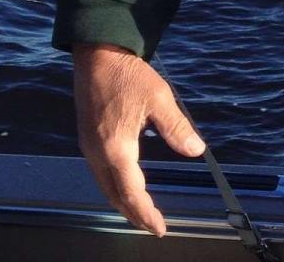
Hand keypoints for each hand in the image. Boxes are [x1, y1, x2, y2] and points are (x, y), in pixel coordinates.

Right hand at [72, 42, 205, 236]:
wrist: (97, 55)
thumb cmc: (129, 75)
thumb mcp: (159, 98)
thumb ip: (176, 127)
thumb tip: (196, 150)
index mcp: (116, 148)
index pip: (132, 192)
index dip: (146, 213)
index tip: (160, 229)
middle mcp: (98, 154)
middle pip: (115, 195)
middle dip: (134, 213)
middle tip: (152, 226)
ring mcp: (89, 147)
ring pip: (105, 186)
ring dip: (123, 201)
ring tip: (141, 211)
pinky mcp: (87, 139)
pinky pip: (100, 173)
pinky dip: (113, 186)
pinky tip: (125, 183)